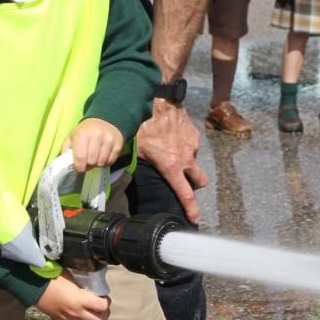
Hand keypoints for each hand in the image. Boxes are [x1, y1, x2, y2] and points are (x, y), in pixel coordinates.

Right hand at [36, 272, 110, 319]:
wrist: (35, 287)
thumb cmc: (55, 279)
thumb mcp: (74, 280)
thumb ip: (85, 287)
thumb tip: (94, 290)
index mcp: (81, 300)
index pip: (102, 306)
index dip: (106, 303)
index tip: (105, 298)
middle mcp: (77, 313)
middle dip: (105, 315)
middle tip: (104, 309)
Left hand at [63, 118, 123, 173]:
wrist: (106, 121)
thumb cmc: (86, 131)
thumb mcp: (72, 136)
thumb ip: (66, 149)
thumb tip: (67, 163)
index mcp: (83, 134)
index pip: (80, 157)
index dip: (79, 167)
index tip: (78, 168)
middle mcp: (97, 136)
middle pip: (92, 161)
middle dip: (88, 165)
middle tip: (87, 162)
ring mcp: (109, 140)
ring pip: (101, 162)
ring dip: (97, 164)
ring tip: (95, 159)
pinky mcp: (118, 144)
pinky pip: (111, 161)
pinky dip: (106, 163)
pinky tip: (102, 157)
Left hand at [137, 99, 207, 223]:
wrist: (161, 101)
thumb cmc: (145, 125)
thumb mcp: (136, 148)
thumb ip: (135, 164)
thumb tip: (119, 174)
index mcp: (171, 166)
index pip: (185, 194)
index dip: (191, 208)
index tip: (195, 218)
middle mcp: (186, 159)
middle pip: (200, 181)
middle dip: (195, 184)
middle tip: (184, 181)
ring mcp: (192, 146)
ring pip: (193, 161)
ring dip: (186, 161)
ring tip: (172, 151)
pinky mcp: (194, 134)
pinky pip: (191, 146)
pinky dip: (184, 146)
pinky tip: (173, 137)